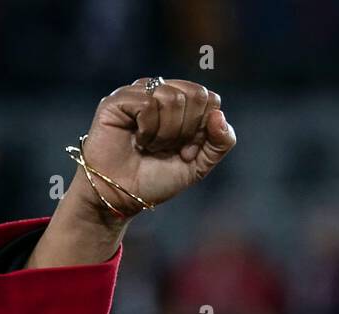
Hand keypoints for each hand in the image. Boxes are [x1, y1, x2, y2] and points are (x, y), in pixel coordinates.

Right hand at [75, 76, 234, 217]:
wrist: (122, 196)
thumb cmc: (156, 179)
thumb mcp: (199, 165)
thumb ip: (220, 143)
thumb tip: (219, 114)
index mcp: (181, 104)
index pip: (210, 99)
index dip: (204, 129)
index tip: (187, 152)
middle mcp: (160, 92)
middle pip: (195, 94)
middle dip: (187, 131)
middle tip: (168, 149)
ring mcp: (139, 93)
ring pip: (172, 98)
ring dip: (166, 133)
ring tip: (151, 147)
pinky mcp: (118, 100)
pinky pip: (148, 104)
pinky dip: (148, 131)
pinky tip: (137, 141)